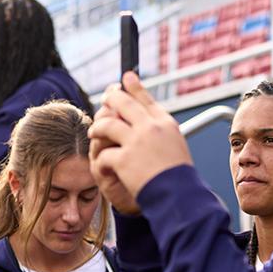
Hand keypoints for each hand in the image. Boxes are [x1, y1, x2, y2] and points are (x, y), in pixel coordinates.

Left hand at [88, 71, 192, 200]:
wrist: (179, 194)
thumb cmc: (178, 175)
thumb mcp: (176, 145)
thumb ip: (160, 131)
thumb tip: (147, 122)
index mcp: (164, 123)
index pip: (145, 99)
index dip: (133, 86)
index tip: (126, 77)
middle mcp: (150, 127)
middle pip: (123, 103)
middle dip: (110, 99)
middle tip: (104, 99)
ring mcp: (136, 142)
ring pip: (107, 124)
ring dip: (98, 128)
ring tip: (93, 131)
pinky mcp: (124, 159)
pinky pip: (104, 154)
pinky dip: (101, 160)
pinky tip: (102, 164)